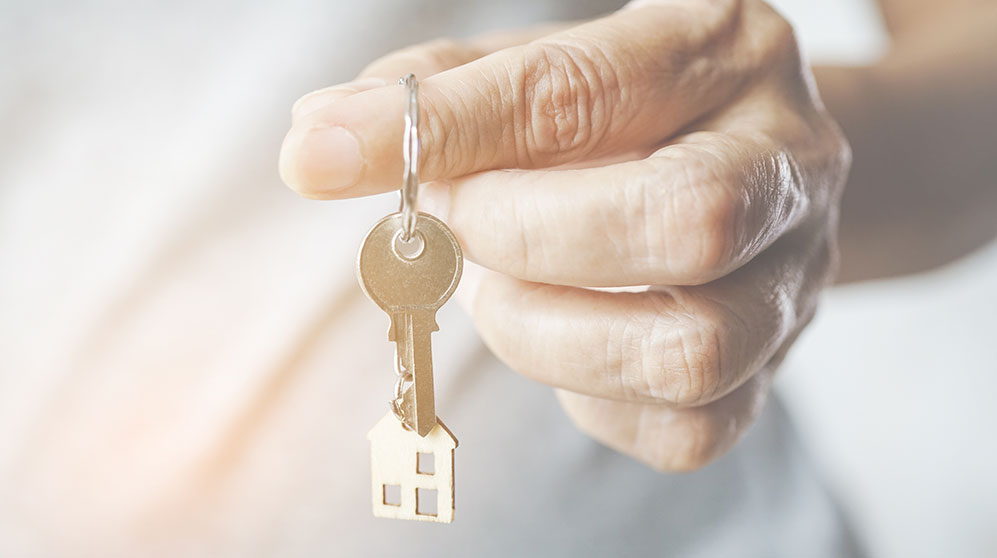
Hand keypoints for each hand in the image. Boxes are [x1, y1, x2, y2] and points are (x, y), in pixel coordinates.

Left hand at [279, 0, 848, 470]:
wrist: (754, 166)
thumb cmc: (631, 113)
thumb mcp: (548, 66)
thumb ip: (443, 93)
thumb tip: (318, 133)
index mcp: (721, 48)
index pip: (578, 91)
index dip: (447, 131)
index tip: (322, 156)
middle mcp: (785, 161)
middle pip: (681, 223)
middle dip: (524, 239)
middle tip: (453, 229)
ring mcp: (796, 278)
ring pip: (687, 350)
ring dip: (547, 332)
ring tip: (502, 290)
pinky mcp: (773, 371)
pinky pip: (685, 426)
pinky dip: (588, 396)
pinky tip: (563, 338)